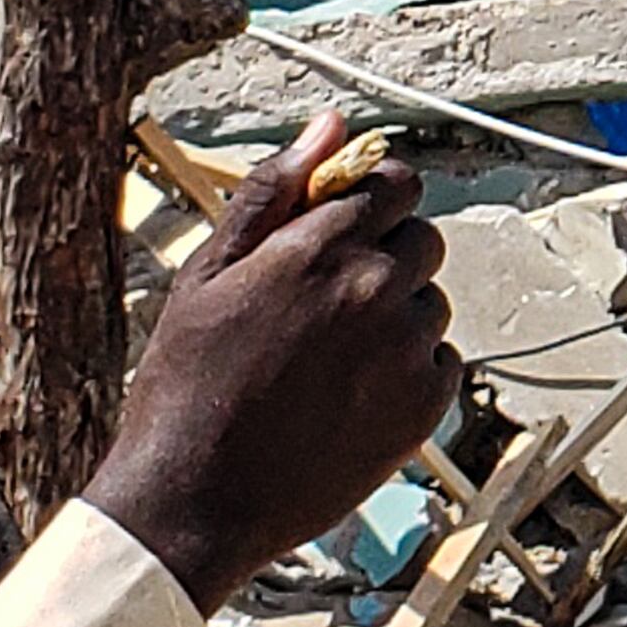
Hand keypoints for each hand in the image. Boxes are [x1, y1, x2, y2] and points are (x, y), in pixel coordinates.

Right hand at [83, 113, 455, 608]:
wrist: (193, 501)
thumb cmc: (186, 384)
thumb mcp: (208, 274)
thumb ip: (275, 191)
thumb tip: (329, 125)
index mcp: (323, 248)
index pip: (396, 183)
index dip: (374, 200)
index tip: (349, 225)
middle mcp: (376, 290)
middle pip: (423, 240)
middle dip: (387, 256)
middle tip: (327, 302)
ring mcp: (405, 351)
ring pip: (431, 303)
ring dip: (397, 316)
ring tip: (328, 359)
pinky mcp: (423, 409)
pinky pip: (441, 362)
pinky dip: (409, 371)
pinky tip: (350, 395)